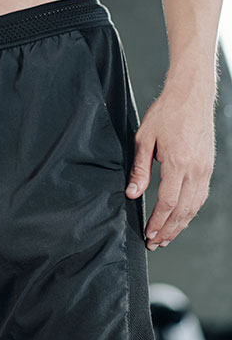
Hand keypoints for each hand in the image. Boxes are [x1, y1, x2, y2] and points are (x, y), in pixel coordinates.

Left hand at [125, 86, 214, 250]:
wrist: (191, 96)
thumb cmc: (167, 112)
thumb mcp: (144, 138)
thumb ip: (140, 169)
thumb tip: (132, 193)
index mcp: (177, 163)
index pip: (167, 203)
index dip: (157, 222)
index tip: (148, 234)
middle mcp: (194, 170)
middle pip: (182, 211)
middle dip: (168, 231)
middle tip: (155, 243)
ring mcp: (204, 170)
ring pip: (194, 207)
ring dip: (180, 225)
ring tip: (166, 236)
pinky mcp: (208, 167)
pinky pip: (200, 196)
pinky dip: (190, 211)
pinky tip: (181, 217)